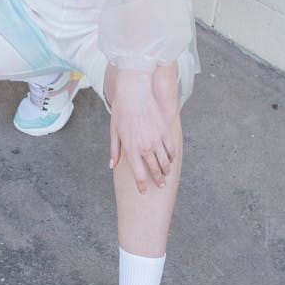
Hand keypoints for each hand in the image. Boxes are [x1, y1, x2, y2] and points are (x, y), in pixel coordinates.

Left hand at [105, 64, 179, 194]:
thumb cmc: (121, 112)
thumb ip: (114, 150)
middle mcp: (145, 147)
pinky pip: (171, 149)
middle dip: (158, 180)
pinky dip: (172, 156)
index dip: (142, 186)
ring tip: (166, 174)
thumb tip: (112, 165)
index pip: (139, 174)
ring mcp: (157, 139)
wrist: (135, 93)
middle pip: (154, 170)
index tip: (144, 191)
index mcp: (131, 149)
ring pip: (165, 161)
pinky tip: (170, 159)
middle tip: (160, 185)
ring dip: (166, 170)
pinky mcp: (165, 131)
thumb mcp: (114, 131)